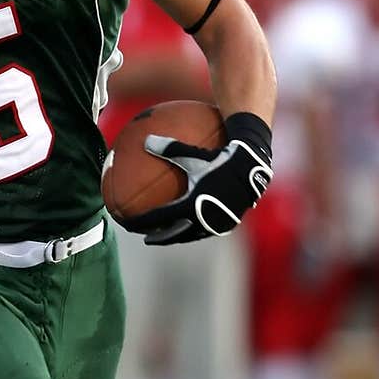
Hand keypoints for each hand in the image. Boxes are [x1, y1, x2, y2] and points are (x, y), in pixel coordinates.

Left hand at [124, 112, 272, 244]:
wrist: (253, 166)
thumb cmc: (221, 156)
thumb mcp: (193, 153)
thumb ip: (169, 148)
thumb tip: (146, 140)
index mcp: (189, 206)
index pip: (156, 220)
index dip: (139, 223)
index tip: (126, 224)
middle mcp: (201, 220)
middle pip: (172, 234)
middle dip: (157, 237)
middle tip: (144, 237)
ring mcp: (215, 224)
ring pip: (190, 235)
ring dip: (177, 235)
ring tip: (167, 233)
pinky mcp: (228, 222)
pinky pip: (205, 229)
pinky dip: (194, 228)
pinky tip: (192, 221)